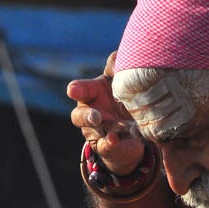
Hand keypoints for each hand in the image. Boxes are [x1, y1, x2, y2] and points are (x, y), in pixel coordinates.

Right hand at [67, 51, 144, 175]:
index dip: (76, 90)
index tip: (73, 90)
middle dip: (86, 116)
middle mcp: (90, 113)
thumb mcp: (121, 79)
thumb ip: (116, 66)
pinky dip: (110, 144)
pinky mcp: (106, 147)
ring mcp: (96, 132)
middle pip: (78, 116)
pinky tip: (115, 140)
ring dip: (107, 129)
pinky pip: (105, 147)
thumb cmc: (123, 98)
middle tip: (97, 116)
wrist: (136, 129)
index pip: (80, 90)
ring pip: (94, 132)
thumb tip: (119, 60)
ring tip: (120, 127)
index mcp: (92, 93)